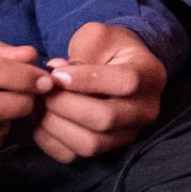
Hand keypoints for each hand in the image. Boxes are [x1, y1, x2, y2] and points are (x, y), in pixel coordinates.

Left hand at [34, 23, 166, 164]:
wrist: (120, 67)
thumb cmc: (108, 49)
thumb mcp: (98, 35)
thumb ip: (83, 50)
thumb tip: (59, 78)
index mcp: (148, 74)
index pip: (125, 82)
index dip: (87, 79)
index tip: (58, 73)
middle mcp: (145, 110)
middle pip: (106, 119)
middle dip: (66, 104)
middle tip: (45, 90)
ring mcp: (129, 134)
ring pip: (91, 144)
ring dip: (56, 125)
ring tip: (41, 104)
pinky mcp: (107, 150)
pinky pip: (75, 156)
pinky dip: (51, 141)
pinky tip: (42, 119)